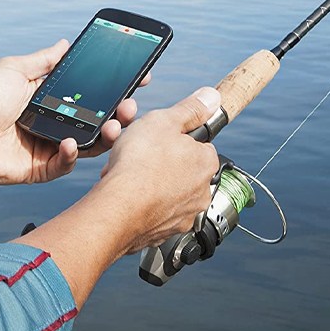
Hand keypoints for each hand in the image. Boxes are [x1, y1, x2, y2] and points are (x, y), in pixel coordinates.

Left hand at [0, 40, 149, 184]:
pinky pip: (67, 163)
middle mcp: (58, 123)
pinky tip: (71, 142)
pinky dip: (73, 154)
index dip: (116, 88)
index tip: (139, 78)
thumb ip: (44, 60)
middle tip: (131, 105)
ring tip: (114, 124)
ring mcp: (51, 147)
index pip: (93, 94)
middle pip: (99, 120)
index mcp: (54, 99)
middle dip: (120, 112)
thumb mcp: (15, 69)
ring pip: (90, 144)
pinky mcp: (43, 169)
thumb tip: (66, 43)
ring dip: (106, 135)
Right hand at [11, 86, 222, 307]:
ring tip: (127, 176)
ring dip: (148, 183)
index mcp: (206, 162)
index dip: (173, 139)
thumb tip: (212, 97)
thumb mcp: (164, 121)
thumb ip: (190, 109)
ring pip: (164, 192)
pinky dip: (140, 205)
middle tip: (137, 156)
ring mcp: (183, 215)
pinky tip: (126, 196)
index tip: (158, 138)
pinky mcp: (164, 232)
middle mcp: (201, 191)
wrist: (118, 208)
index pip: (197, 145)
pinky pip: (152, 213)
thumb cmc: (139, 164)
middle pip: (180, 169)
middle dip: (159, 162)